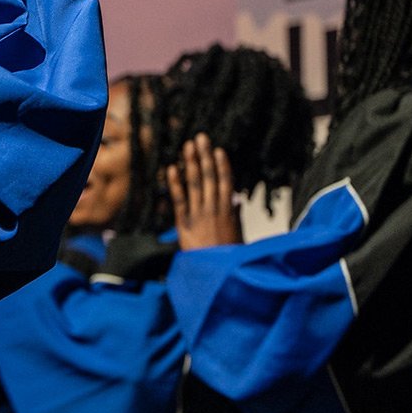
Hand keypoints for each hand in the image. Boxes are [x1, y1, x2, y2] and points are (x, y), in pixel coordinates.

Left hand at [168, 133, 241, 249]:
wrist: (218, 274)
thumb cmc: (230, 257)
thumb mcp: (239, 235)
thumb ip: (237, 216)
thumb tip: (236, 201)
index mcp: (229, 211)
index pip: (226, 182)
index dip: (222, 165)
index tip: (218, 150)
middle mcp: (214, 209)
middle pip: (210, 177)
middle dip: (205, 157)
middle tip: (200, 138)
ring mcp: (199, 215)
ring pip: (195, 184)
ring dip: (192, 164)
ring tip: (188, 146)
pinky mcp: (184, 224)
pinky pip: (179, 200)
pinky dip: (176, 184)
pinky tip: (172, 168)